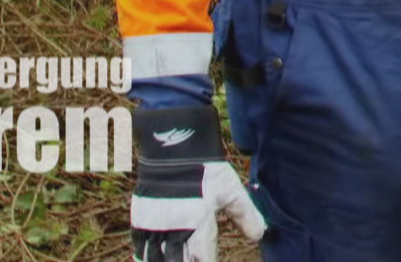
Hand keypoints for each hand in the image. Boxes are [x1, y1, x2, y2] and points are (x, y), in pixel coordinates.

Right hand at [131, 106, 266, 261]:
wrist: (174, 148)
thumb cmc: (206, 169)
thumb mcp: (231, 191)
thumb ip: (246, 215)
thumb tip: (260, 235)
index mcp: (199, 226)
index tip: (211, 261)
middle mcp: (175, 231)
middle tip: (193, 260)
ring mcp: (154, 227)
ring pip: (156, 260)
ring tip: (175, 259)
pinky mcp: (140, 220)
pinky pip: (139, 248)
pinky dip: (145, 257)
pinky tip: (154, 258)